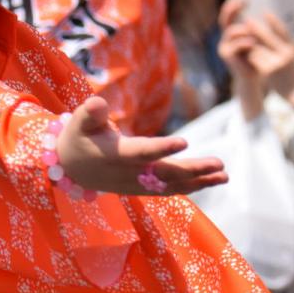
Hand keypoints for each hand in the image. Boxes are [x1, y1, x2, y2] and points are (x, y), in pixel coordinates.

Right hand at [56, 96, 227, 195]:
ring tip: (224, 175)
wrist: (69, 168)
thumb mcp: (79, 121)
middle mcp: (129, 174)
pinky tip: (210, 181)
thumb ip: (90, 113)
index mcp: (116, 155)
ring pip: (171, 186)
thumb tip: (97, 102)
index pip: (142, 152)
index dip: (162, 148)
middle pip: (165, 174)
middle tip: (220, 164)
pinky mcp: (142, 188)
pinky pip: (169, 190)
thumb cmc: (77, 137)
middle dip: (194, 170)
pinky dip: (190, 187)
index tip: (184, 142)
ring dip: (199, 181)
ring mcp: (137, 184)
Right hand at [218, 0, 259, 79]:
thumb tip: (258, 15)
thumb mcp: (255, 41)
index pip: (228, 16)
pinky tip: (253, 42)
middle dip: (232, 10)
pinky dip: (244, 42)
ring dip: (244, 30)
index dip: (233, 7)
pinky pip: (235, 44)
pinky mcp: (227, 55)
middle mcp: (225, 39)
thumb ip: (253, 30)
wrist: (253, 78)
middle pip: (224, 20)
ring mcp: (224, 47)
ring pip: (232, 31)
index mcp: (232, 34)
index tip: (244, 0)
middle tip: (243, 3)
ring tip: (254, 34)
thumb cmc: (256, 59)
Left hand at [241, 13, 293, 93]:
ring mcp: (277, 62)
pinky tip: (244, 50)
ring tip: (243, 32)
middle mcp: (286, 54)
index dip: (274, 21)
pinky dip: (249, 53)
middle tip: (248, 20)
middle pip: (268, 37)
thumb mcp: (292, 56)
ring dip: (250, 41)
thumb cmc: (292, 73)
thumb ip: (284, 44)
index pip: (283, 31)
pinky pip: (255, 58)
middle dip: (257, 28)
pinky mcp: (268, 71)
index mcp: (292, 49)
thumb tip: (275, 28)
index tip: (265, 12)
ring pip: (259, 47)